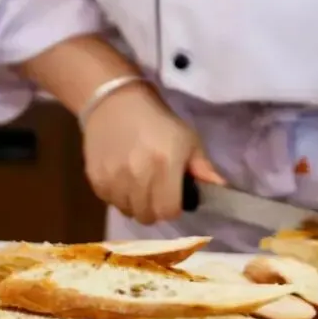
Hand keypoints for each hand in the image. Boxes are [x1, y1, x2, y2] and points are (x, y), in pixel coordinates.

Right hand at [82, 85, 224, 224]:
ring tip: (138, 183)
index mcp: (165, 165)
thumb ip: (203, 168)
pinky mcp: (95, 178)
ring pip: (128, 211)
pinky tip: (122, 177)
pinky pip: (110, 202)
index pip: (168, 211)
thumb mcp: (188, 139)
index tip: (173, 196)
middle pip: (147, 216)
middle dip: (155, 208)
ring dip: (135, 203)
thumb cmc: (159, 122)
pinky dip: (117, 196)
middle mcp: (138, 175)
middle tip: (156, 191)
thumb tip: (222, 189)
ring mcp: (114, 178)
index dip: (173, 207)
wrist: (116, 102)